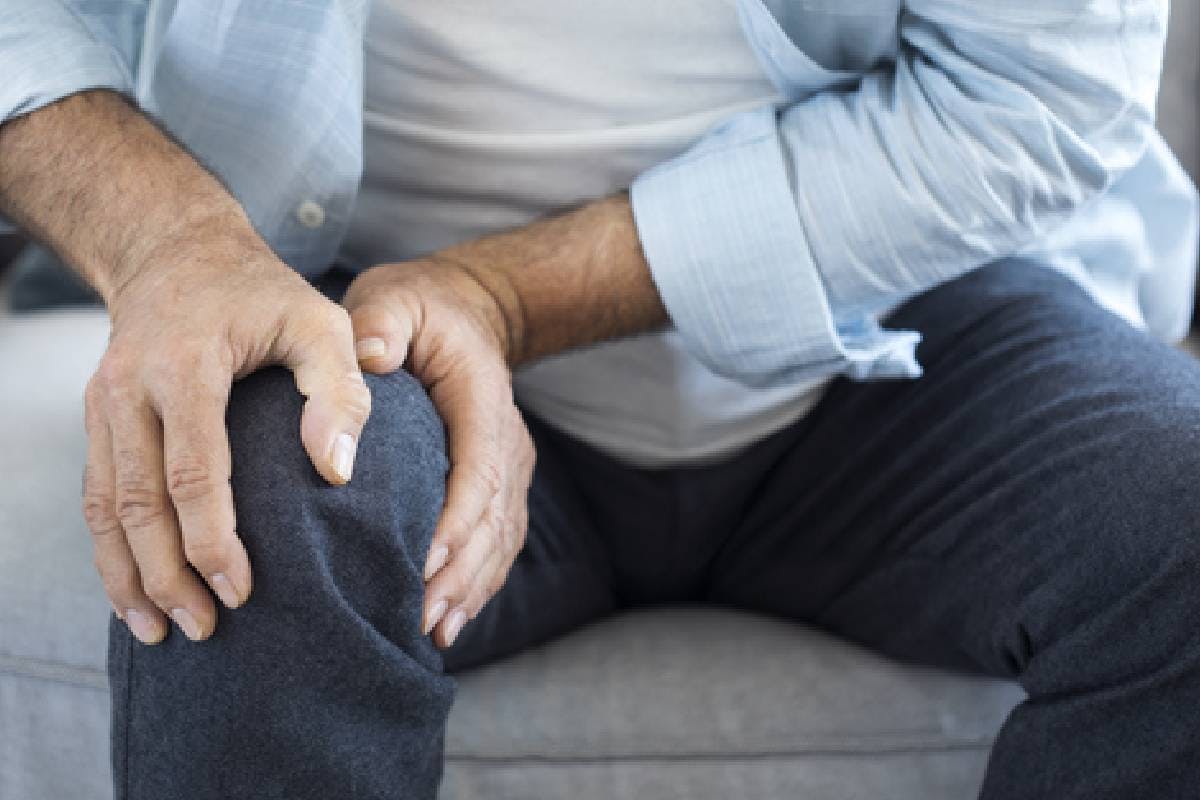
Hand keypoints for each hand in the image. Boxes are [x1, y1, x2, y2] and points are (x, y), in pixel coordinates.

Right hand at [84, 222, 370, 643]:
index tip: (241, 590)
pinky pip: (95, 495)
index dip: (212, 539)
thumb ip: (339, 390)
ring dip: (128, 575)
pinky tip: (133, 590)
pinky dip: (110, 549)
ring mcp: (103, 404)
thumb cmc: (264, 294)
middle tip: (205, 630)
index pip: (192, 471)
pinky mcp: (97, 418)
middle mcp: (130, 388)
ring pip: (103, 508)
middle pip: (137, 502)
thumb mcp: (321, 322)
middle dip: (166, 576)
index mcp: (186, 365)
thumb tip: (336, 472)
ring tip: (160, 630)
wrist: (178, 252)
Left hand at [341, 257, 534, 647]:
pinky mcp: (500, 484)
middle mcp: (506, 439)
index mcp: (482, 400)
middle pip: (493, 517)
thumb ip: (382, 322)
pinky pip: (498, 541)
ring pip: (500, 538)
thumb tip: (370, 358)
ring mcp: (509, 466)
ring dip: (471, 587)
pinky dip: (478, 582)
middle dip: (461, 572)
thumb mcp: (394, 298)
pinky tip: (450, 619)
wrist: (466, 314)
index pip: (478, 468)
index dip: (456, 519)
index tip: (423, 562)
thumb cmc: (418, 310)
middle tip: (421, 617)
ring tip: (434, 630)